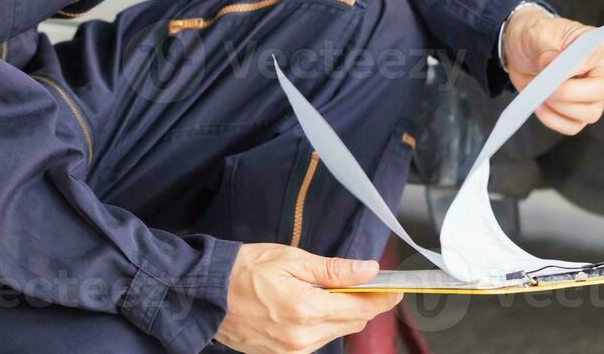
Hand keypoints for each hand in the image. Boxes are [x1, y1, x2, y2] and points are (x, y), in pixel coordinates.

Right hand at [211, 243, 402, 353]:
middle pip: (350, 322)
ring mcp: (291, 351)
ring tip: (325, 290)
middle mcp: (302, 338)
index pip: (359, 307)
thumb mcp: (292, 259)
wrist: (206, 292)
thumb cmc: (245, 269)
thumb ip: (334, 269)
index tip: (396, 289)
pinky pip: (314, 341)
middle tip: (364, 283)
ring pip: (333, 332)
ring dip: (339, 313)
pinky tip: (308, 305)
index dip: (382, 298)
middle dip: (362, 303)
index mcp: (306, 310)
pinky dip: (320, 323)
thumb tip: (368, 270)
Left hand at [501, 8, 603, 134]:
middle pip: (599, 92)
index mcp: (598, 45)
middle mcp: (603, 70)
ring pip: (590, 113)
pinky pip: (574, 126)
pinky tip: (540, 105)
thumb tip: (549, 64)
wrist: (522, 51)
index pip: (594, 59)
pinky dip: (554, 119)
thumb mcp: (536, 35)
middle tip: (543, 85)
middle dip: (566, 93)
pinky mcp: (579, 110)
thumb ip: (545, 50)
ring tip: (540, 93)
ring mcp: (594, 93)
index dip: (571, 68)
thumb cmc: (535, 37)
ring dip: (559, 108)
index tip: (548, 65)